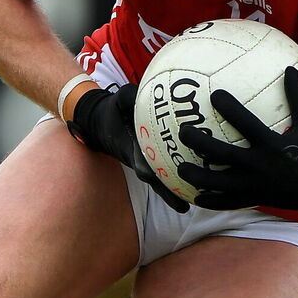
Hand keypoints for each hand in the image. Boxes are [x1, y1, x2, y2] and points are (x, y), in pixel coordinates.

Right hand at [67, 84, 188, 212]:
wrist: (101, 124)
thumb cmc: (114, 110)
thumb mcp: (119, 100)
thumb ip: (129, 97)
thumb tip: (142, 90)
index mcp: (129, 148)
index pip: (140, 163)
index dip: (151, 171)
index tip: (162, 180)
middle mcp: (137, 161)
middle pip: (154, 181)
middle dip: (167, 192)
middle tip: (184, 204)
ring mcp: (143, 165)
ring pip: (159, 183)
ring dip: (173, 194)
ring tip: (192, 206)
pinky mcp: (150, 164)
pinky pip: (164, 175)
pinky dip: (176, 183)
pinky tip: (196, 190)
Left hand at [178, 67, 297, 221]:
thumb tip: (290, 68)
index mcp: (273, 145)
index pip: (247, 124)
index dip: (229, 109)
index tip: (213, 94)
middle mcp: (261, 166)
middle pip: (223, 155)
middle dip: (200, 144)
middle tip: (183, 132)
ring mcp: (256, 186)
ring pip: (220, 183)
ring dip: (198, 176)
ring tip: (181, 167)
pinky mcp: (255, 199)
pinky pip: (228, 202)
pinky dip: (212, 200)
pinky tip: (197, 196)